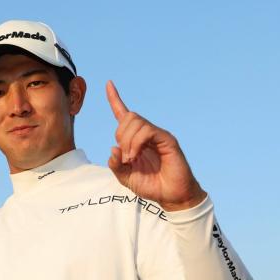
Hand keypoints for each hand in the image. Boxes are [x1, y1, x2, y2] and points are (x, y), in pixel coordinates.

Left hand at [105, 81, 205, 211]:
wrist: (171, 196)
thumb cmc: (151, 185)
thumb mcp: (126, 177)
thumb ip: (116, 164)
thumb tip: (113, 148)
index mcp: (136, 139)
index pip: (124, 114)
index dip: (115, 99)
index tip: (108, 84)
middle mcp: (147, 134)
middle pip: (128, 117)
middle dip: (120, 135)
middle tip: (125, 157)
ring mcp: (158, 135)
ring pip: (136, 122)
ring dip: (128, 142)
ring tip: (131, 159)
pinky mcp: (167, 139)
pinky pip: (147, 131)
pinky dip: (137, 142)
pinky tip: (136, 155)